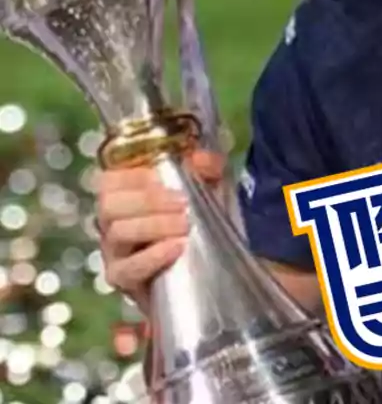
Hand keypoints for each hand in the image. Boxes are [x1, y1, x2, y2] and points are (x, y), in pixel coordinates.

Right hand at [96, 150, 225, 313]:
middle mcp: (112, 222)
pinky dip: (152, 256)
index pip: (109, 180)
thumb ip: (209, 168)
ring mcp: (115, 252)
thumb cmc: (204, 221)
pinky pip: (127, 269)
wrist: (216, 267)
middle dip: (148, 200)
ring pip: (118, 233)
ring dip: (154, 225)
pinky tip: (177, 247)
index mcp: (125, 196)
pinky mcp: (124, 280)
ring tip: (186, 225)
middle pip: (110, 205)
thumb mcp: (212, 189)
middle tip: (183, 204)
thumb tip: (200, 157)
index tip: (167, 178)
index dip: (136, 176)